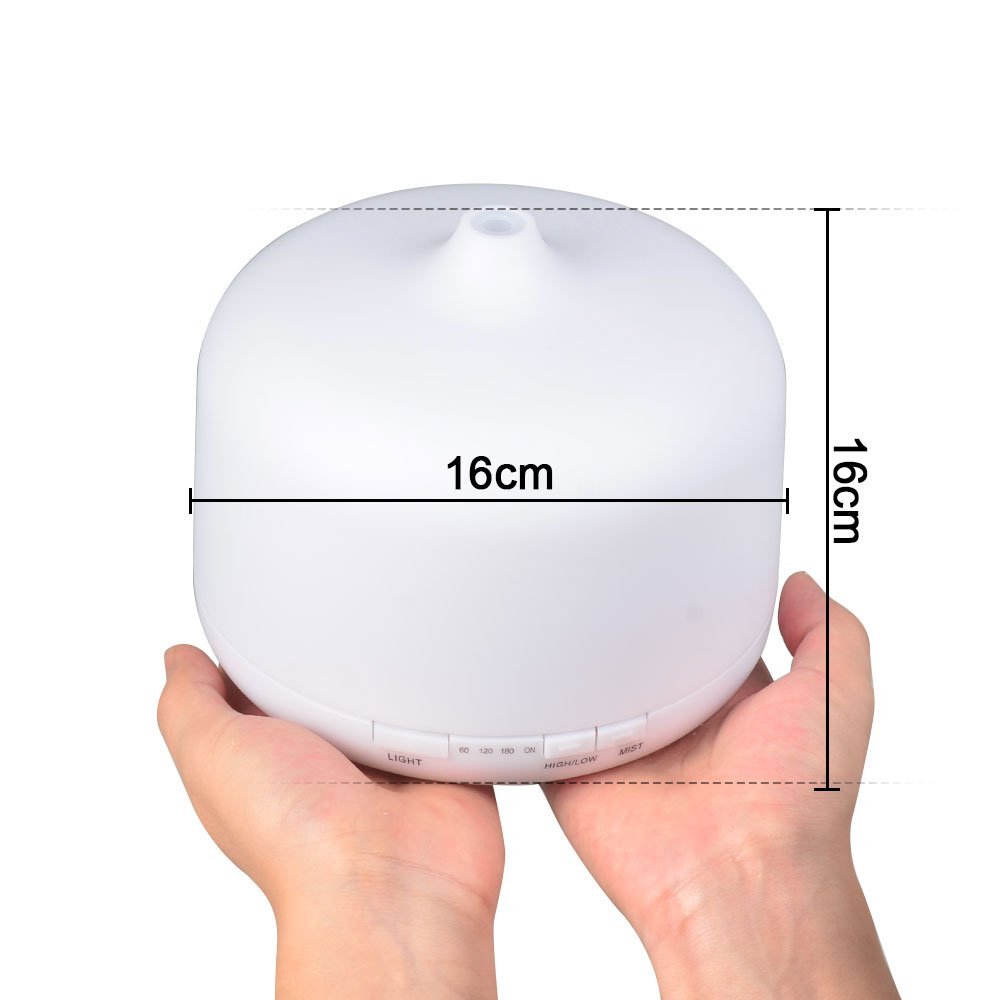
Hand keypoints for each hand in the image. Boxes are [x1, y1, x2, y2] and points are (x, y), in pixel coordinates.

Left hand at [158, 646, 502, 999]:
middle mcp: (328, 759)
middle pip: (329, 679)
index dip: (261, 649)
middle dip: (334, 647)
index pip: (262, 686)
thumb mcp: (211, 752)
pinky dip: (443, 688)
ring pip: (391, 686)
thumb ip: (188, 702)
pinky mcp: (439, 757)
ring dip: (394, 666)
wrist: (389, 878)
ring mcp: (387, 761)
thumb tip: (180, 658)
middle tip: (340, 616)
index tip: (269, 614)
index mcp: (272, 757)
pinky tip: (435, 676)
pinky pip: (445, 702)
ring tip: (393, 648)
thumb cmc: (297, 837)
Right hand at [543, 571, 898, 998]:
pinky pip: (541, 725)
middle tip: (595, 565)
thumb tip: (798, 583)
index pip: (696, 626)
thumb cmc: (793, 806)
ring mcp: (622, 743)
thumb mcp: (836, 700)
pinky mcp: (578, 768)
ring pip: (582, 679)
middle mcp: (673, 716)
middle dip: (614, 612)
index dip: (684, 590)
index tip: (664, 546)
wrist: (735, 878)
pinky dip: (528, 700)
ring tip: (546, 597)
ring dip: (567, 650)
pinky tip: (517, 660)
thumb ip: (828, 634)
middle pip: (632, 647)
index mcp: (727, 697)